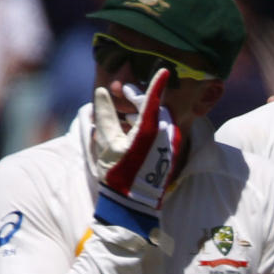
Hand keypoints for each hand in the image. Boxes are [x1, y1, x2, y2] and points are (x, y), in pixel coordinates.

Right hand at [93, 68, 180, 228]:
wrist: (134, 205)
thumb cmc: (119, 175)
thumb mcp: (108, 144)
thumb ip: (106, 115)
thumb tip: (102, 92)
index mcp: (151, 130)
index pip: (154, 99)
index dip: (157, 82)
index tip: (164, 69)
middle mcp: (166, 136)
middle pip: (156, 108)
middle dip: (140, 98)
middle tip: (122, 92)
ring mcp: (171, 146)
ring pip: (160, 119)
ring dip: (143, 112)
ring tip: (124, 112)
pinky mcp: (171, 154)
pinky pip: (163, 131)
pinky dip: (149, 125)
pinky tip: (134, 128)